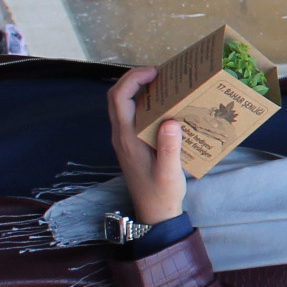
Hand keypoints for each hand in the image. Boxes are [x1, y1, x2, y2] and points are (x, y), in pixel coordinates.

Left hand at [106, 67, 186, 223]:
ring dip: (136, 90)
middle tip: (158, 74)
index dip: (132, 79)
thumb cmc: (161, 193)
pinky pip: (131, 115)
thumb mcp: (170, 172)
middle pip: (116, 97)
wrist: (154, 213)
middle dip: (133, 79)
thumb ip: (169, 148)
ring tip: (162, 85)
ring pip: (122, 105)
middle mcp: (121, 136)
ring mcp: (124, 139)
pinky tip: (163, 106)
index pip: (119, 98)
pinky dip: (143, 103)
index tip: (154, 73)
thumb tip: (170, 121)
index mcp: (127, 138)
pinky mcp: (131, 143)